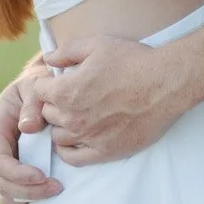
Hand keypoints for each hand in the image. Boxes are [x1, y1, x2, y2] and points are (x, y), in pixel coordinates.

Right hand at [0, 63, 62, 203]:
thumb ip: (33, 103)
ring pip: (5, 190)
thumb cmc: (39, 84)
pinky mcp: (15, 168)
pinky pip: (12, 191)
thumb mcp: (36, 84)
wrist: (44, 87)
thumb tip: (27, 127)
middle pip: (1, 180)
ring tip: (54, 192)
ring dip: (27, 197)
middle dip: (26, 189)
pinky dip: (22, 201)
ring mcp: (4, 159)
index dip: (17, 173)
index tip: (42, 176)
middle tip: (56, 187)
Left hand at [39, 35, 192, 164]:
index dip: (47, 84)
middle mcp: (72, 117)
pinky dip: (68, 150)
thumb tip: (48, 59)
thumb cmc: (132, 61)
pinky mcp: (105, 152)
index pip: (38, 92)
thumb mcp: (96, 44)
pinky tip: (75, 139)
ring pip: (57, 137)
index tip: (60, 81)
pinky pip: (74, 159)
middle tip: (71, 96)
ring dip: (62, 126)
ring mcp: (88, 137)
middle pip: (47, 115)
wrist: (165, 84)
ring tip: (76, 115)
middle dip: (54, 104)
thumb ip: (66, 51)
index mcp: (66, 91)